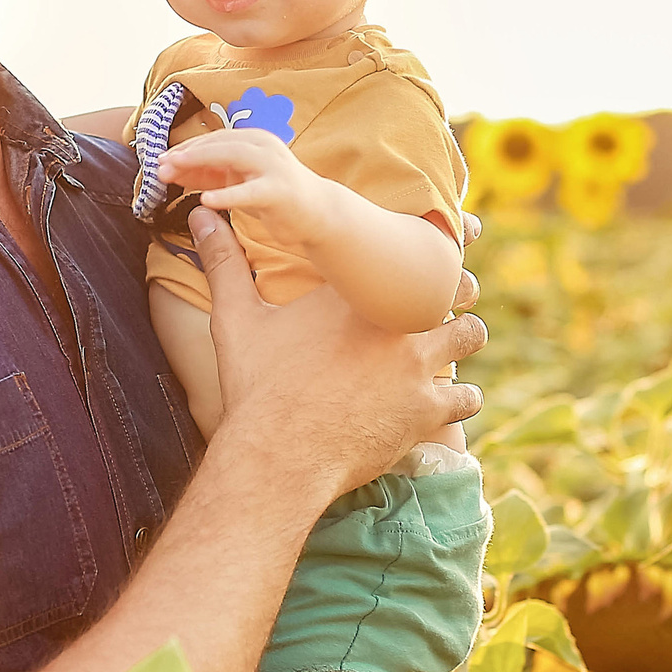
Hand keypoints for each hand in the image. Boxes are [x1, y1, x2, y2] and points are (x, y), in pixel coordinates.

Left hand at [155, 130, 334, 249]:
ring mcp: (273, 166)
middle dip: (186, 153)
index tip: (159, 161)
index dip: (184, 149)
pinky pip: (249, 191)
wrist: (318, 213)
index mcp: (251, 140)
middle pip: (218, 143)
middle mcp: (262, 145)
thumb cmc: (273, 195)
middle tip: (160, 164)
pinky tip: (206, 200)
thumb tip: (170, 170)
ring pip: (232, 156)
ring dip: (200, 161)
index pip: (211, 140)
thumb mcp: (236, 181)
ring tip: (174, 171)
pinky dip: (227, 195)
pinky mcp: (280, 190)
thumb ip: (207, 174)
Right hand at [190, 206, 484, 496]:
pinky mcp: (426, 409)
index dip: (430, 244)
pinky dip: (462, 397)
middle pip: (456, 285)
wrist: (276, 455)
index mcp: (354, 290)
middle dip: (454, 289)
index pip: (409, 248)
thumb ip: (224, 262)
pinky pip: (467, 395)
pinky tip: (450, 399)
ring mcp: (417, 365)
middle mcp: (395, 320)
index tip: (441, 239)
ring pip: (472, 334)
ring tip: (452, 343)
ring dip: (463, 338)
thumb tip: (199, 216)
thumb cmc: (256, 386)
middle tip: (448, 296)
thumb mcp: (236, 319)